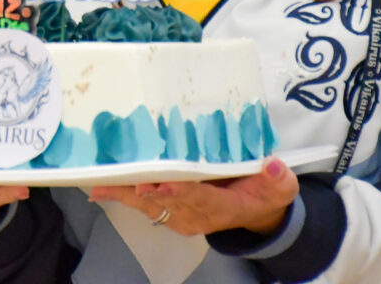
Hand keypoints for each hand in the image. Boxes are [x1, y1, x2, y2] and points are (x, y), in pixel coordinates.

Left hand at [87, 158, 298, 236]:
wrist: (255, 213)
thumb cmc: (265, 194)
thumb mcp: (281, 188)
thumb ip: (278, 179)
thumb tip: (273, 165)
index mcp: (223, 206)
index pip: (200, 198)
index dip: (181, 192)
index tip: (162, 185)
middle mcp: (197, 214)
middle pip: (166, 202)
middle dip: (144, 191)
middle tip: (122, 179)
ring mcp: (180, 215)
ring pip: (149, 205)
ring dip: (126, 194)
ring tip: (100, 184)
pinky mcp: (170, 212)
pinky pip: (143, 204)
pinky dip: (123, 194)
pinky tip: (100, 186)